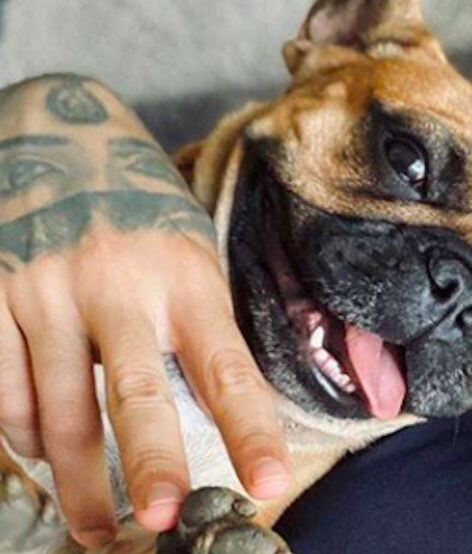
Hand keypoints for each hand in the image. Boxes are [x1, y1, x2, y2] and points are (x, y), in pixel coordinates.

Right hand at [0, 76, 290, 547]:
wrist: (60, 132)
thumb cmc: (142, 211)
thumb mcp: (192, 253)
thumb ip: (202, 326)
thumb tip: (225, 414)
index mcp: (186, 277)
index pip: (227, 367)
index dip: (250, 430)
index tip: (269, 482)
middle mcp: (118, 285)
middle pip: (136, 393)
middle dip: (149, 464)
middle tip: (157, 520)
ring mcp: (46, 290)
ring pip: (59, 410)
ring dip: (77, 479)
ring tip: (96, 526)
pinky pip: (4, 392)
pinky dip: (25, 436)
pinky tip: (43, 456)